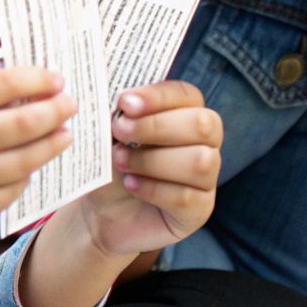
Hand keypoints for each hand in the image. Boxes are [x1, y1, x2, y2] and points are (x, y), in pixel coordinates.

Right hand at [0, 66, 76, 235]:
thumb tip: (31, 89)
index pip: (6, 84)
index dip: (39, 80)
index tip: (57, 79)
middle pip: (23, 124)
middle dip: (55, 111)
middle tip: (71, 104)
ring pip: (25, 161)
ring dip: (51, 145)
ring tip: (64, 133)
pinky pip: (11, 190)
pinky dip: (25, 175)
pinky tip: (30, 163)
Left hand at [74, 80, 220, 254]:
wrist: (100, 211)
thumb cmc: (108, 164)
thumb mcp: (108, 134)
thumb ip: (118, 112)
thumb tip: (123, 101)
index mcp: (185, 114)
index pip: (187, 95)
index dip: (158, 96)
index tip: (125, 102)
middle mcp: (204, 143)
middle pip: (202, 124)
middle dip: (156, 126)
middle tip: (119, 131)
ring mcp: (206, 179)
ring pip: (199, 161)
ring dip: (152, 160)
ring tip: (120, 162)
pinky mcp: (199, 211)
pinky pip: (186, 197)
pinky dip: (152, 189)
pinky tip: (131, 185)